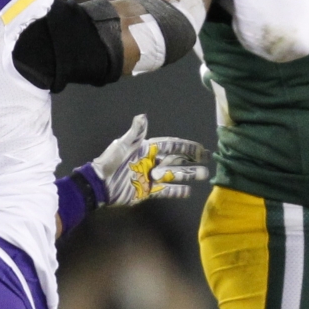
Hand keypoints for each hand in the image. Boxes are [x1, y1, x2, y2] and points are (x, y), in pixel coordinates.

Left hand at [86, 114, 208, 205]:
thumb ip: (135, 133)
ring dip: (189, 175)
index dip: (185, 146)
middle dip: (192, 159)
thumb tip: (143, 115)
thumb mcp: (122, 146)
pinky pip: (166, 191)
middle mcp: (152, 162)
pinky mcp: (148, 192)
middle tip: (208, 160)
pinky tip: (188, 192)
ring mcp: (151, 178)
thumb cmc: (110, 162)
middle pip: (176, 160)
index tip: (199, 148)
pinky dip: (177, 191)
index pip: (171, 146)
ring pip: (174, 175)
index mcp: (147, 149)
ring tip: (204, 175)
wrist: (100, 185)